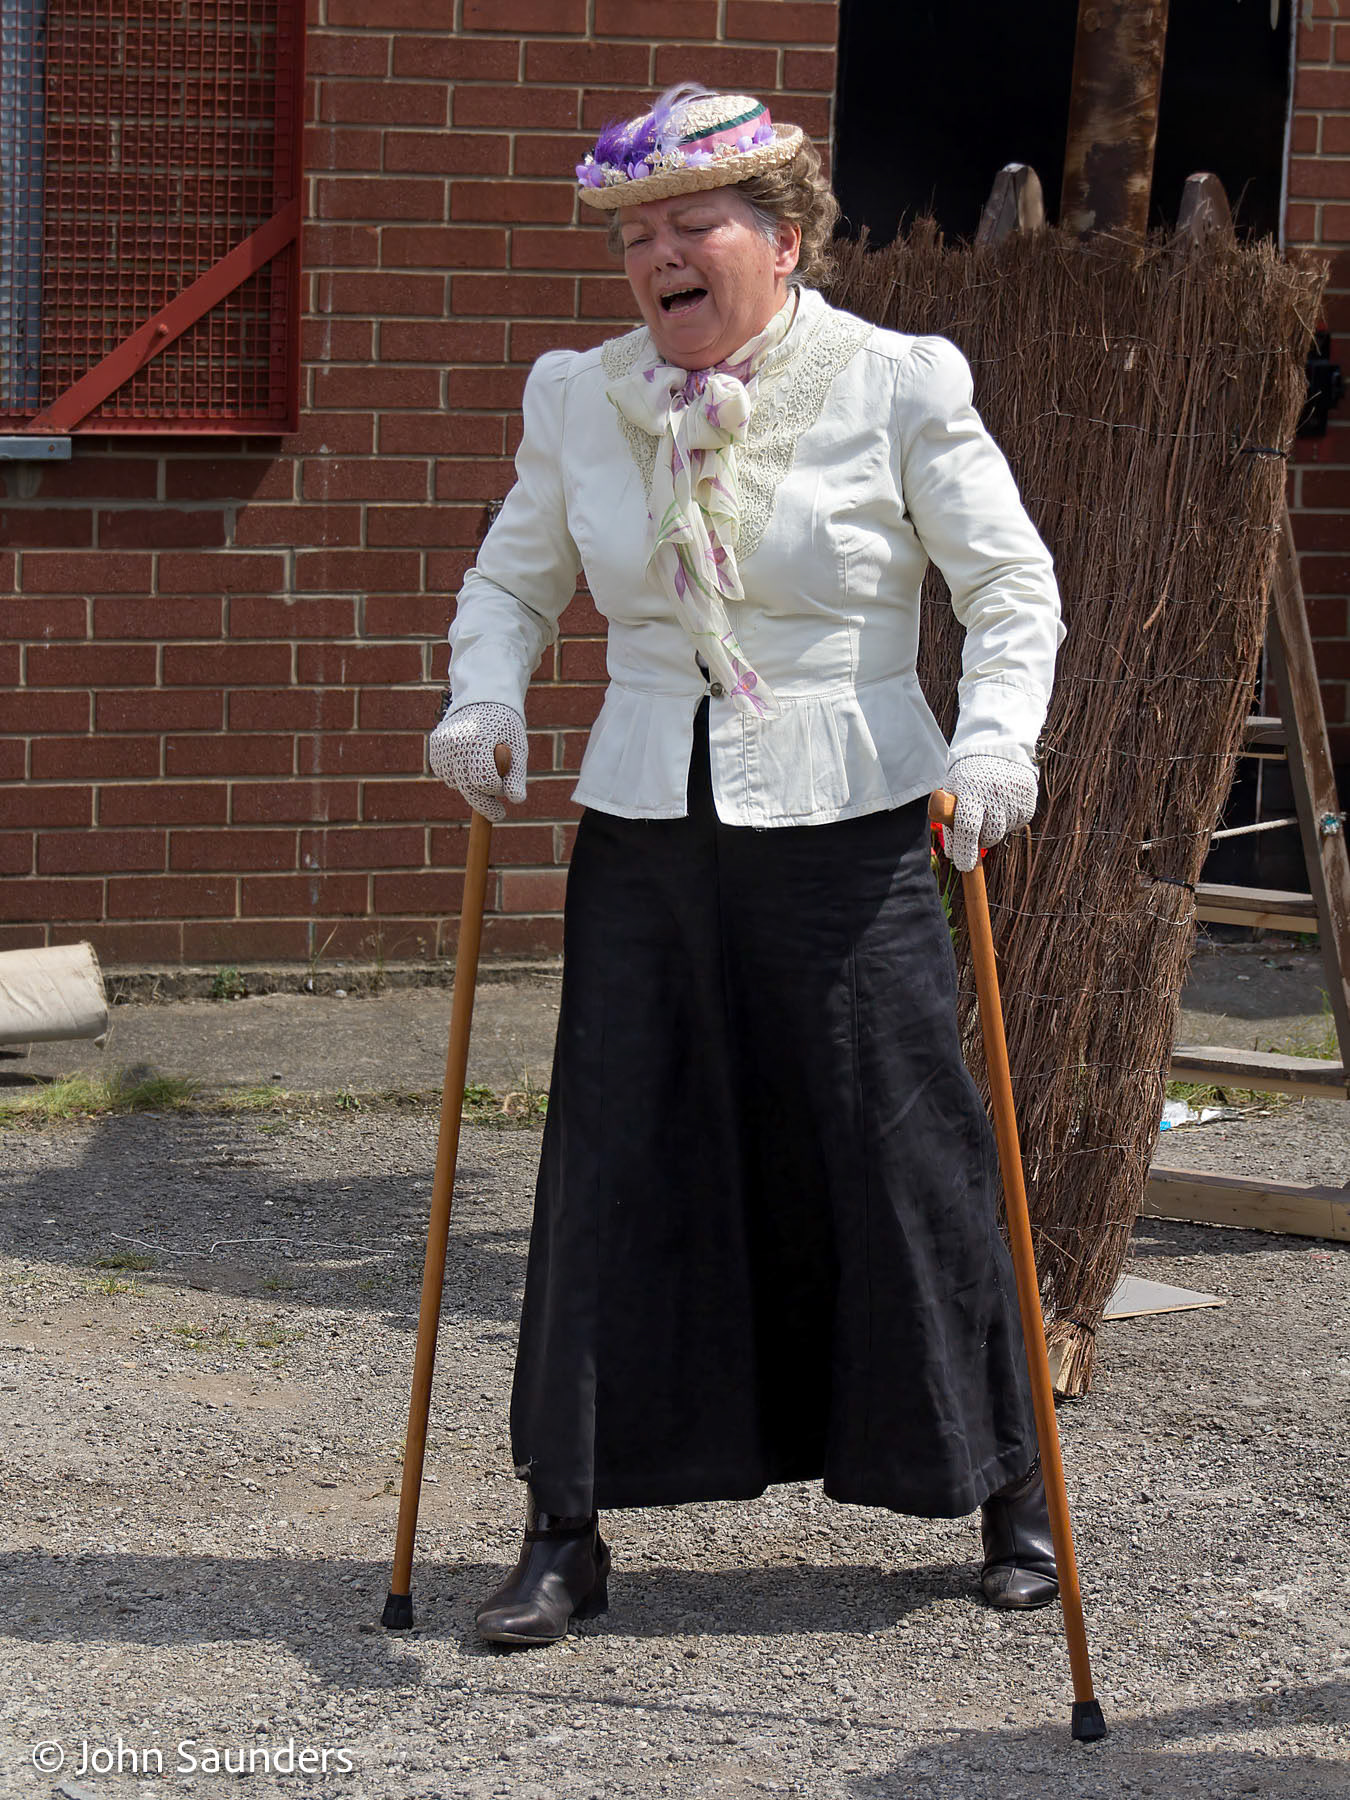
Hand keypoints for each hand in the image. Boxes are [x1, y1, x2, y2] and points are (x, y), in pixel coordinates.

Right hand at [429, 701, 526, 823]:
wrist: (484, 698)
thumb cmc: (506, 726)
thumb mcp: (518, 748)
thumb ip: (516, 774)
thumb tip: (517, 800)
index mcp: (480, 741)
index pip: (485, 781)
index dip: (496, 794)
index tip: (503, 809)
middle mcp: (457, 742)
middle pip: (468, 787)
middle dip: (484, 804)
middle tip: (498, 814)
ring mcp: (443, 743)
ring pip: (456, 782)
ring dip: (470, 785)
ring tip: (484, 770)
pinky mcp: (435, 745)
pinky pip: (445, 773)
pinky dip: (457, 776)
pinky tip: (468, 764)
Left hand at [945, 755, 1037, 871]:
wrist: (997, 748)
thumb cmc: (969, 774)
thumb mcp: (954, 789)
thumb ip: (950, 818)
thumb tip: (953, 853)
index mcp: (971, 791)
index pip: (967, 828)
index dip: (965, 850)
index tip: (963, 865)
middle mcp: (995, 795)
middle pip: (989, 834)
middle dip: (980, 841)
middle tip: (975, 833)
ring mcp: (1014, 798)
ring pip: (1003, 831)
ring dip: (993, 829)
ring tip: (989, 809)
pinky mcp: (1028, 800)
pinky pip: (1017, 822)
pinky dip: (1008, 819)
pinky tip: (1002, 803)